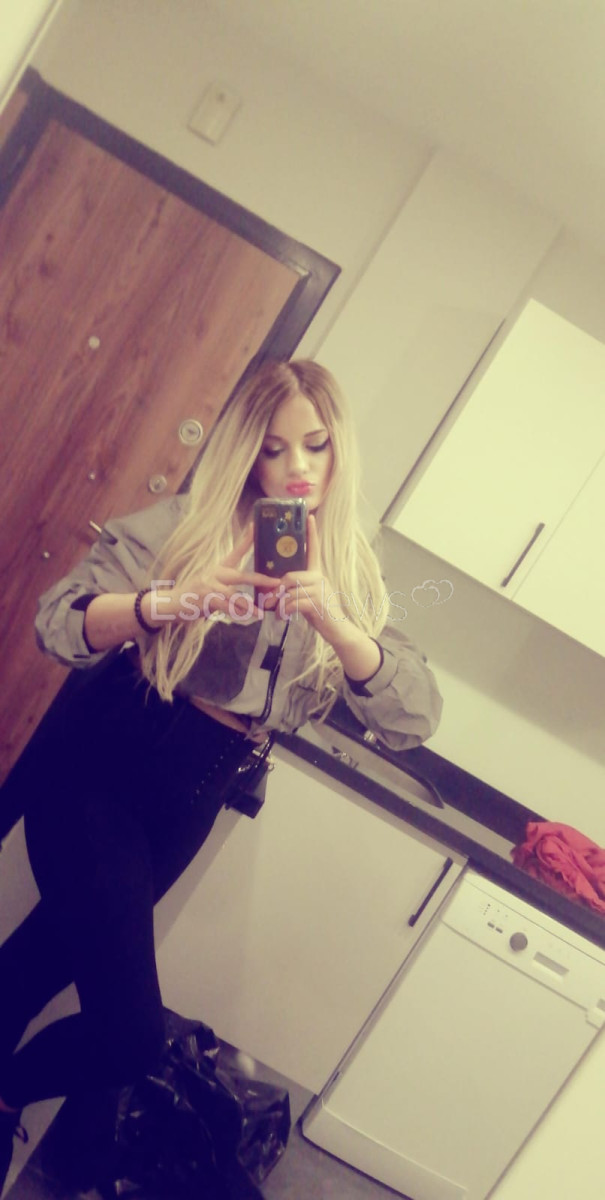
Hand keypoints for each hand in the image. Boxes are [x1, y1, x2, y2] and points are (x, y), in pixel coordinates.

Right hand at [157, 524, 280, 622]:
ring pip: (235, 596)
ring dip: (249, 606)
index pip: (235, 551)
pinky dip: (236, 613)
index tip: (255, 525)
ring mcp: (209, 585)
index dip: (246, 539)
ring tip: (260, 614)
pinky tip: (245, 618)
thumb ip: (228, 589)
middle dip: (260, 579)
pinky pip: (225, 607)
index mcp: (218, 568)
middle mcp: (215, 574)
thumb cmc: (194, 596)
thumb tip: (247, 601)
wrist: (171, 603)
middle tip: (276, 582)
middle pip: (242, 575)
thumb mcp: (211, 586)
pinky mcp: (204, 598)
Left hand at [276, 514, 346, 640]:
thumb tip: (276, 587)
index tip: (310, 516)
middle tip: (266, 600)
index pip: (314, 549)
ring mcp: (320, 589)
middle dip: (275, 590)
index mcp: (317, 573)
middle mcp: (320, 577)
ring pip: (290, 591)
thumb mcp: (307, 596)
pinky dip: (284, 611)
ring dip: (279, 604)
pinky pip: (294, 603)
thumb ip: (295, 588)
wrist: (337, 629)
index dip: (312, 533)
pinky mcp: (318, 602)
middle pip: (290, 576)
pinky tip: (282, 618)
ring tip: (274, 612)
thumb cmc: (319, 612)